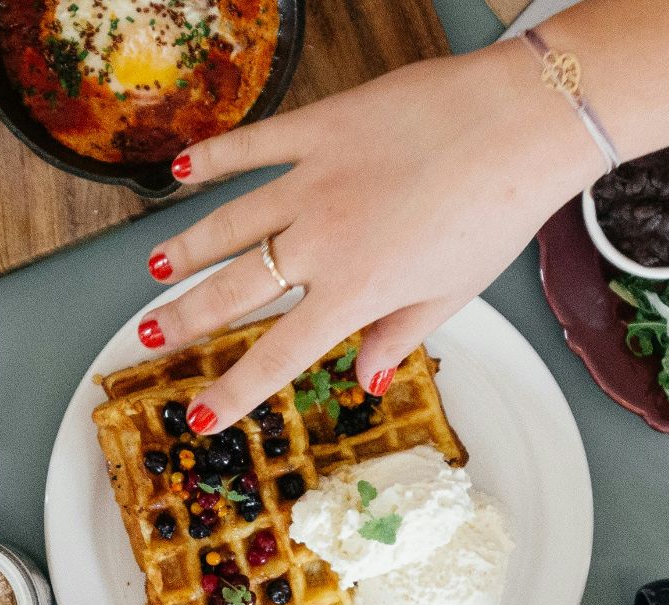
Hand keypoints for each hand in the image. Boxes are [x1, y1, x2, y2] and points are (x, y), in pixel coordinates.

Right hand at [138, 43, 600, 433]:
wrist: (519, 124)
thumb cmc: (499, 210)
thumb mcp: (454, 292)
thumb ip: (401, 335)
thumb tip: (368, 380)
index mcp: (356, 292)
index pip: (278, 355)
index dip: (233, 392)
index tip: (199, 417)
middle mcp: (320, 242)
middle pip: (233, 290)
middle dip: (185, 319)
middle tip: (148, 336)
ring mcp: (312, 181)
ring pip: (228, 222)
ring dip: (186, 248)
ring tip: (154, 268)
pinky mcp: (319, 129)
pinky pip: (252, 147)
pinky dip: (212, 158)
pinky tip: (181, 171)